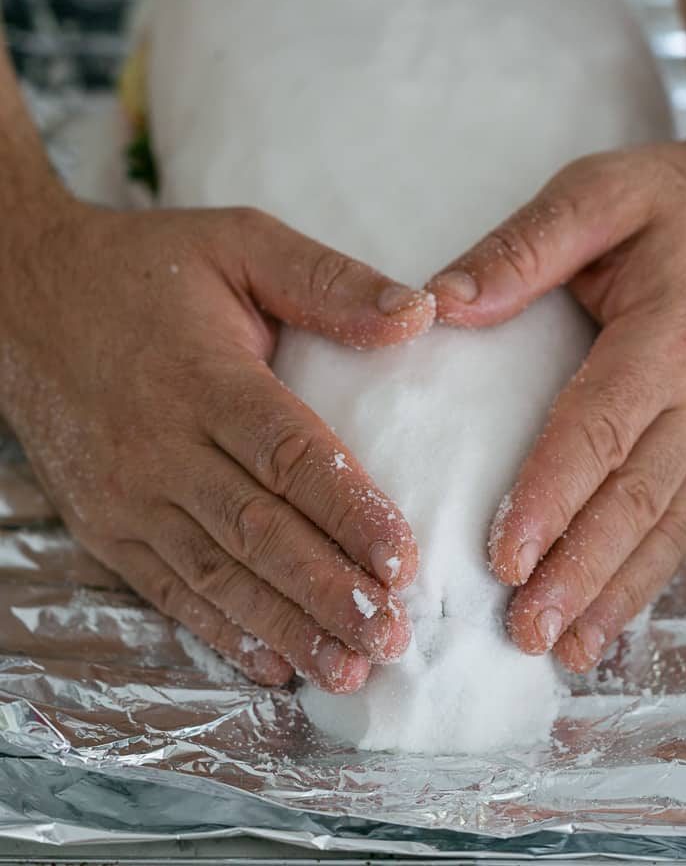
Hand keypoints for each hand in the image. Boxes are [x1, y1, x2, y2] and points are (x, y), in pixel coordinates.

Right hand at [0, 194, 434, 691]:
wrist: (23, 300)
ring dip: (286, 626)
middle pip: (258, 532)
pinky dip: (222, 630)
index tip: (402, 558)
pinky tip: (273, 662)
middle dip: (328, 591)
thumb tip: (419, 314)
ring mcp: (128, 495)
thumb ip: (327, 281)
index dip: (347, 510)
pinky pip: (169, 588)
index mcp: (205, 378)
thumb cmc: (143, 270)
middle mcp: (163, 447)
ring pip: (218, 574)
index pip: (288, 455)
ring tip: (348, 668)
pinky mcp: (105, 524)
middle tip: (392, 637)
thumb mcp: (240, 245)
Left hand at [428, 134, 685, 670]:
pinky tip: (609, 620)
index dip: (553, 495)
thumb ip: (523, 248)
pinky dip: (646, 576)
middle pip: (637, 497)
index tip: (506, 556)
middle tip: (524, 628)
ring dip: (614, 592)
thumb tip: (439, 303)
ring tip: (564, 650)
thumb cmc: (674, 205)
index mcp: (668, 333)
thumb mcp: (598, 195)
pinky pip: (685, 521)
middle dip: (580, 570)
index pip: (602, 426)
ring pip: (666, 525)